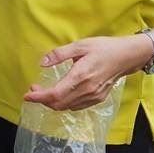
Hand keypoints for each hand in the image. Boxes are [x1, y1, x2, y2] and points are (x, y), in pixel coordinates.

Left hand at [23, 36, 148, 110]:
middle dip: (42, 100)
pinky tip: (60, 94)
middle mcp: (87, 90)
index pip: (54, 94)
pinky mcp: (98, 99)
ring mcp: (93, 96)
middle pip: (58, 104)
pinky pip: (76, 106)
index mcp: (80, 76)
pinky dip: (64, 103)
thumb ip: (59, 54)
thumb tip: (42, 63)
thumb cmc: (104, 48)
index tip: (27, 95)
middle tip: (33, 90)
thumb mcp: (80, 45)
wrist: (127, 56)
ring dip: (52, 103)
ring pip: (67, 107)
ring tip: (44, 92)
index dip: (38, 97)